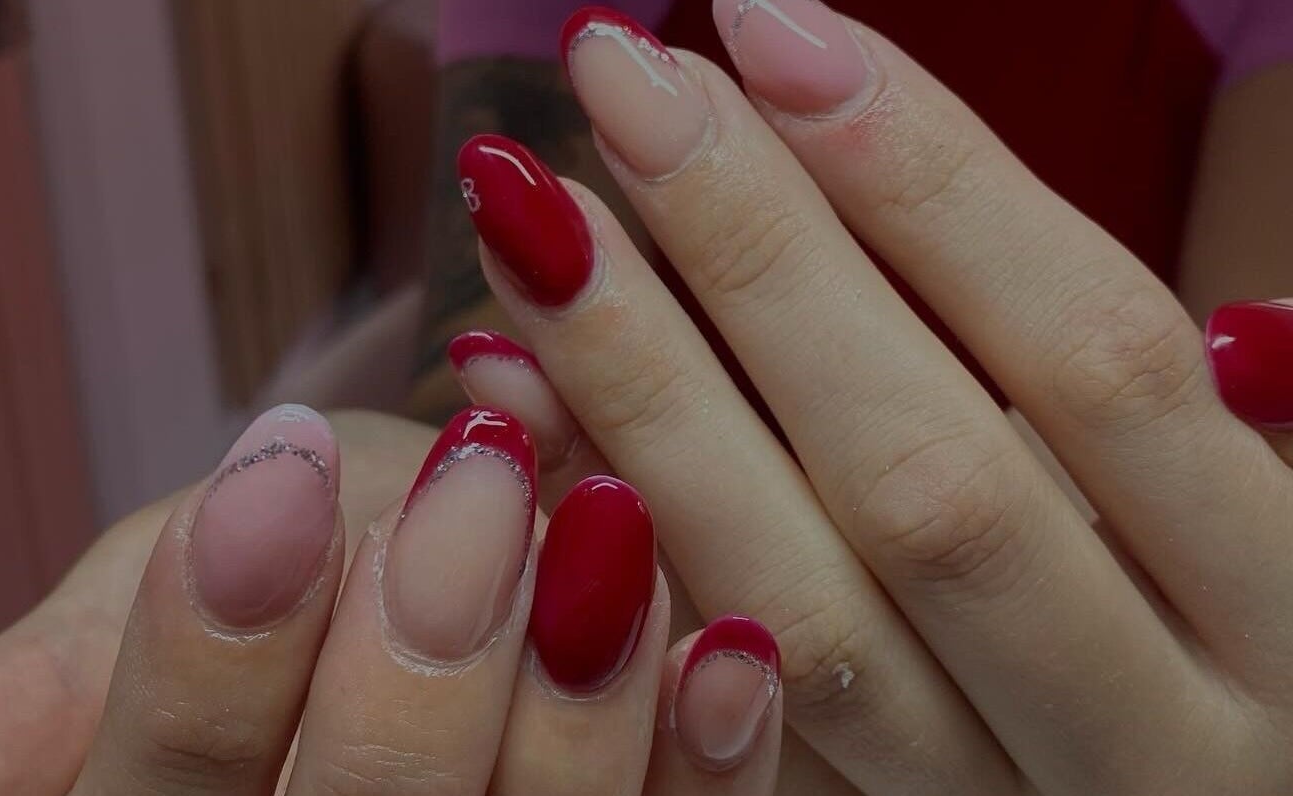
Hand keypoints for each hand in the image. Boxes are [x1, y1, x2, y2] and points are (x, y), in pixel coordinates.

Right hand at [0, 406, 785, 794]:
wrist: (422, 575)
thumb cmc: (272, 583)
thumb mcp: (126, 620)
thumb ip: (35, 696)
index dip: (213, 662)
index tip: (271, 490)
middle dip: (415, 675)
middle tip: (471, 492)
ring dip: (577, 702)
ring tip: (603, 529)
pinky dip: (708, 757)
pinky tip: (732, 651)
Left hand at [447, 3, 1292, 793]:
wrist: (1182, 784)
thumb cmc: (1210, 607)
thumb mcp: (1200, 475)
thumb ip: (1094, 361)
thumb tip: (865, 153)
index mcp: (1292, 611)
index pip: (1096, 357)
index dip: (930, 181)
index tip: (772, 30)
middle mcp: (1154, 734)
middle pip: (926, 479)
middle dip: (758, 259)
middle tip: (622, 82)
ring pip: (795, 599)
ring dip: (644, 390)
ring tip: (535, 223)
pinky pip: (710, 688)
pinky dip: (607, 527)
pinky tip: (516, 393)